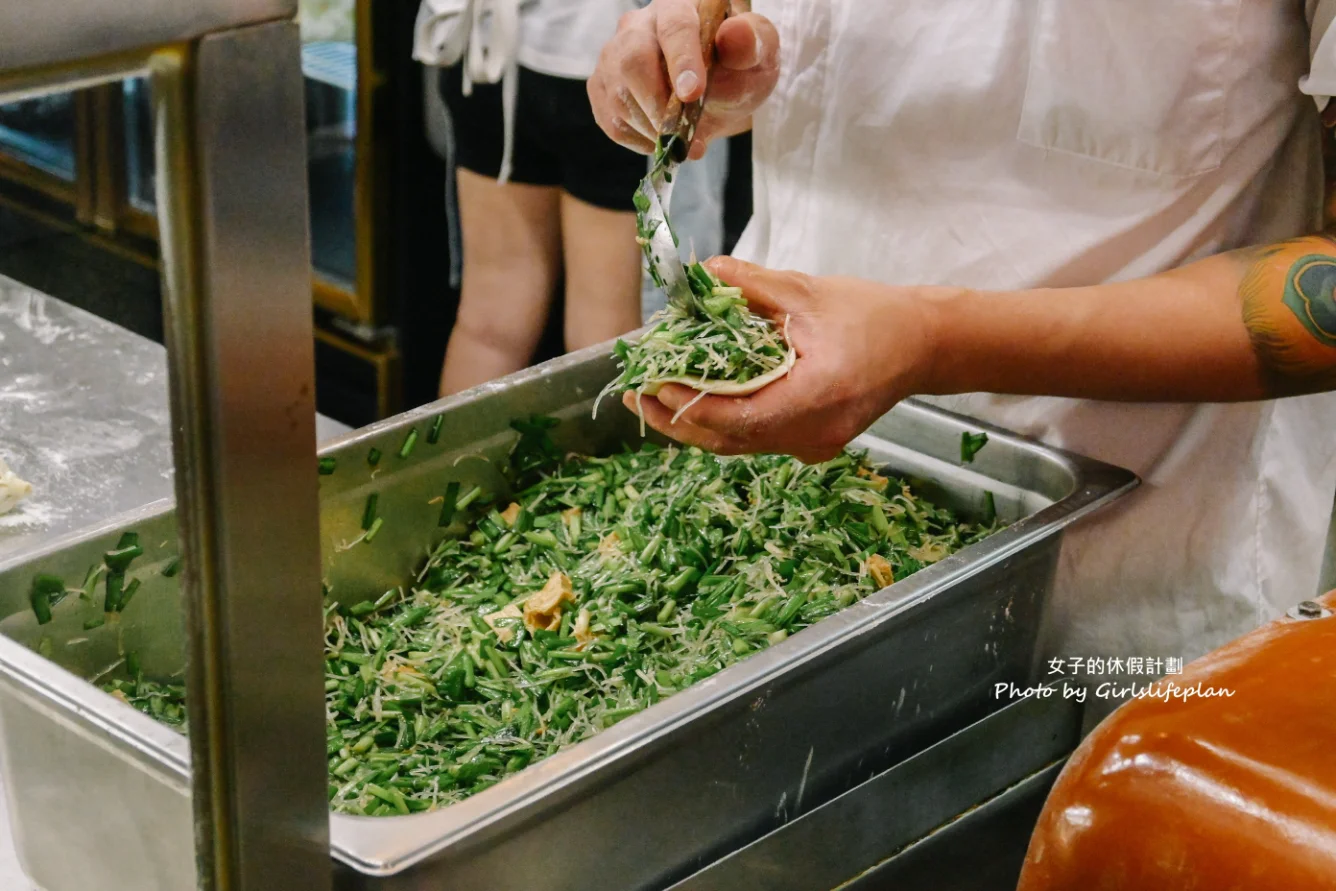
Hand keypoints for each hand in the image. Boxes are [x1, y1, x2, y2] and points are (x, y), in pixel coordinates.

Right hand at [588, 0, 779, 156]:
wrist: (722, 93)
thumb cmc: (739, 67)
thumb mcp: (759, 55)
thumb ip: (752, 43)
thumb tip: (735, 34)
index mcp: (678, 6)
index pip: (674, 27)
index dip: (682, 61)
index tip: (692, 94)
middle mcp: (638, 25)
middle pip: (632, 61)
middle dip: (659, 105)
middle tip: (684, 134)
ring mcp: (614, 56)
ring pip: (617, 95)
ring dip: (652, 129)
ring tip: (682, 139)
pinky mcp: (603, 87)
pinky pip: (611, 119)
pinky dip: (638, 140)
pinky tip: (662, 140)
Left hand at [622, 257, 947, 462]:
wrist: (925, 344)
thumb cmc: (874, 316)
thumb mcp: (810, 292)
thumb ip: (753, 284)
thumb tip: (703, 272)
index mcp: (814, 397)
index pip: (737, 418)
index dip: (690, 404)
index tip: (654, 383)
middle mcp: (811, 433)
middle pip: (730, 441)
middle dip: (678, 420)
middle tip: (636, 395)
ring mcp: (813, 445)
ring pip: (741, 446)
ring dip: (696, 425)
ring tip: (654, 400)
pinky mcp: (813, 442)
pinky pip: (758, 440)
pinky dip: (724, 424)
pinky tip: (698, 402)